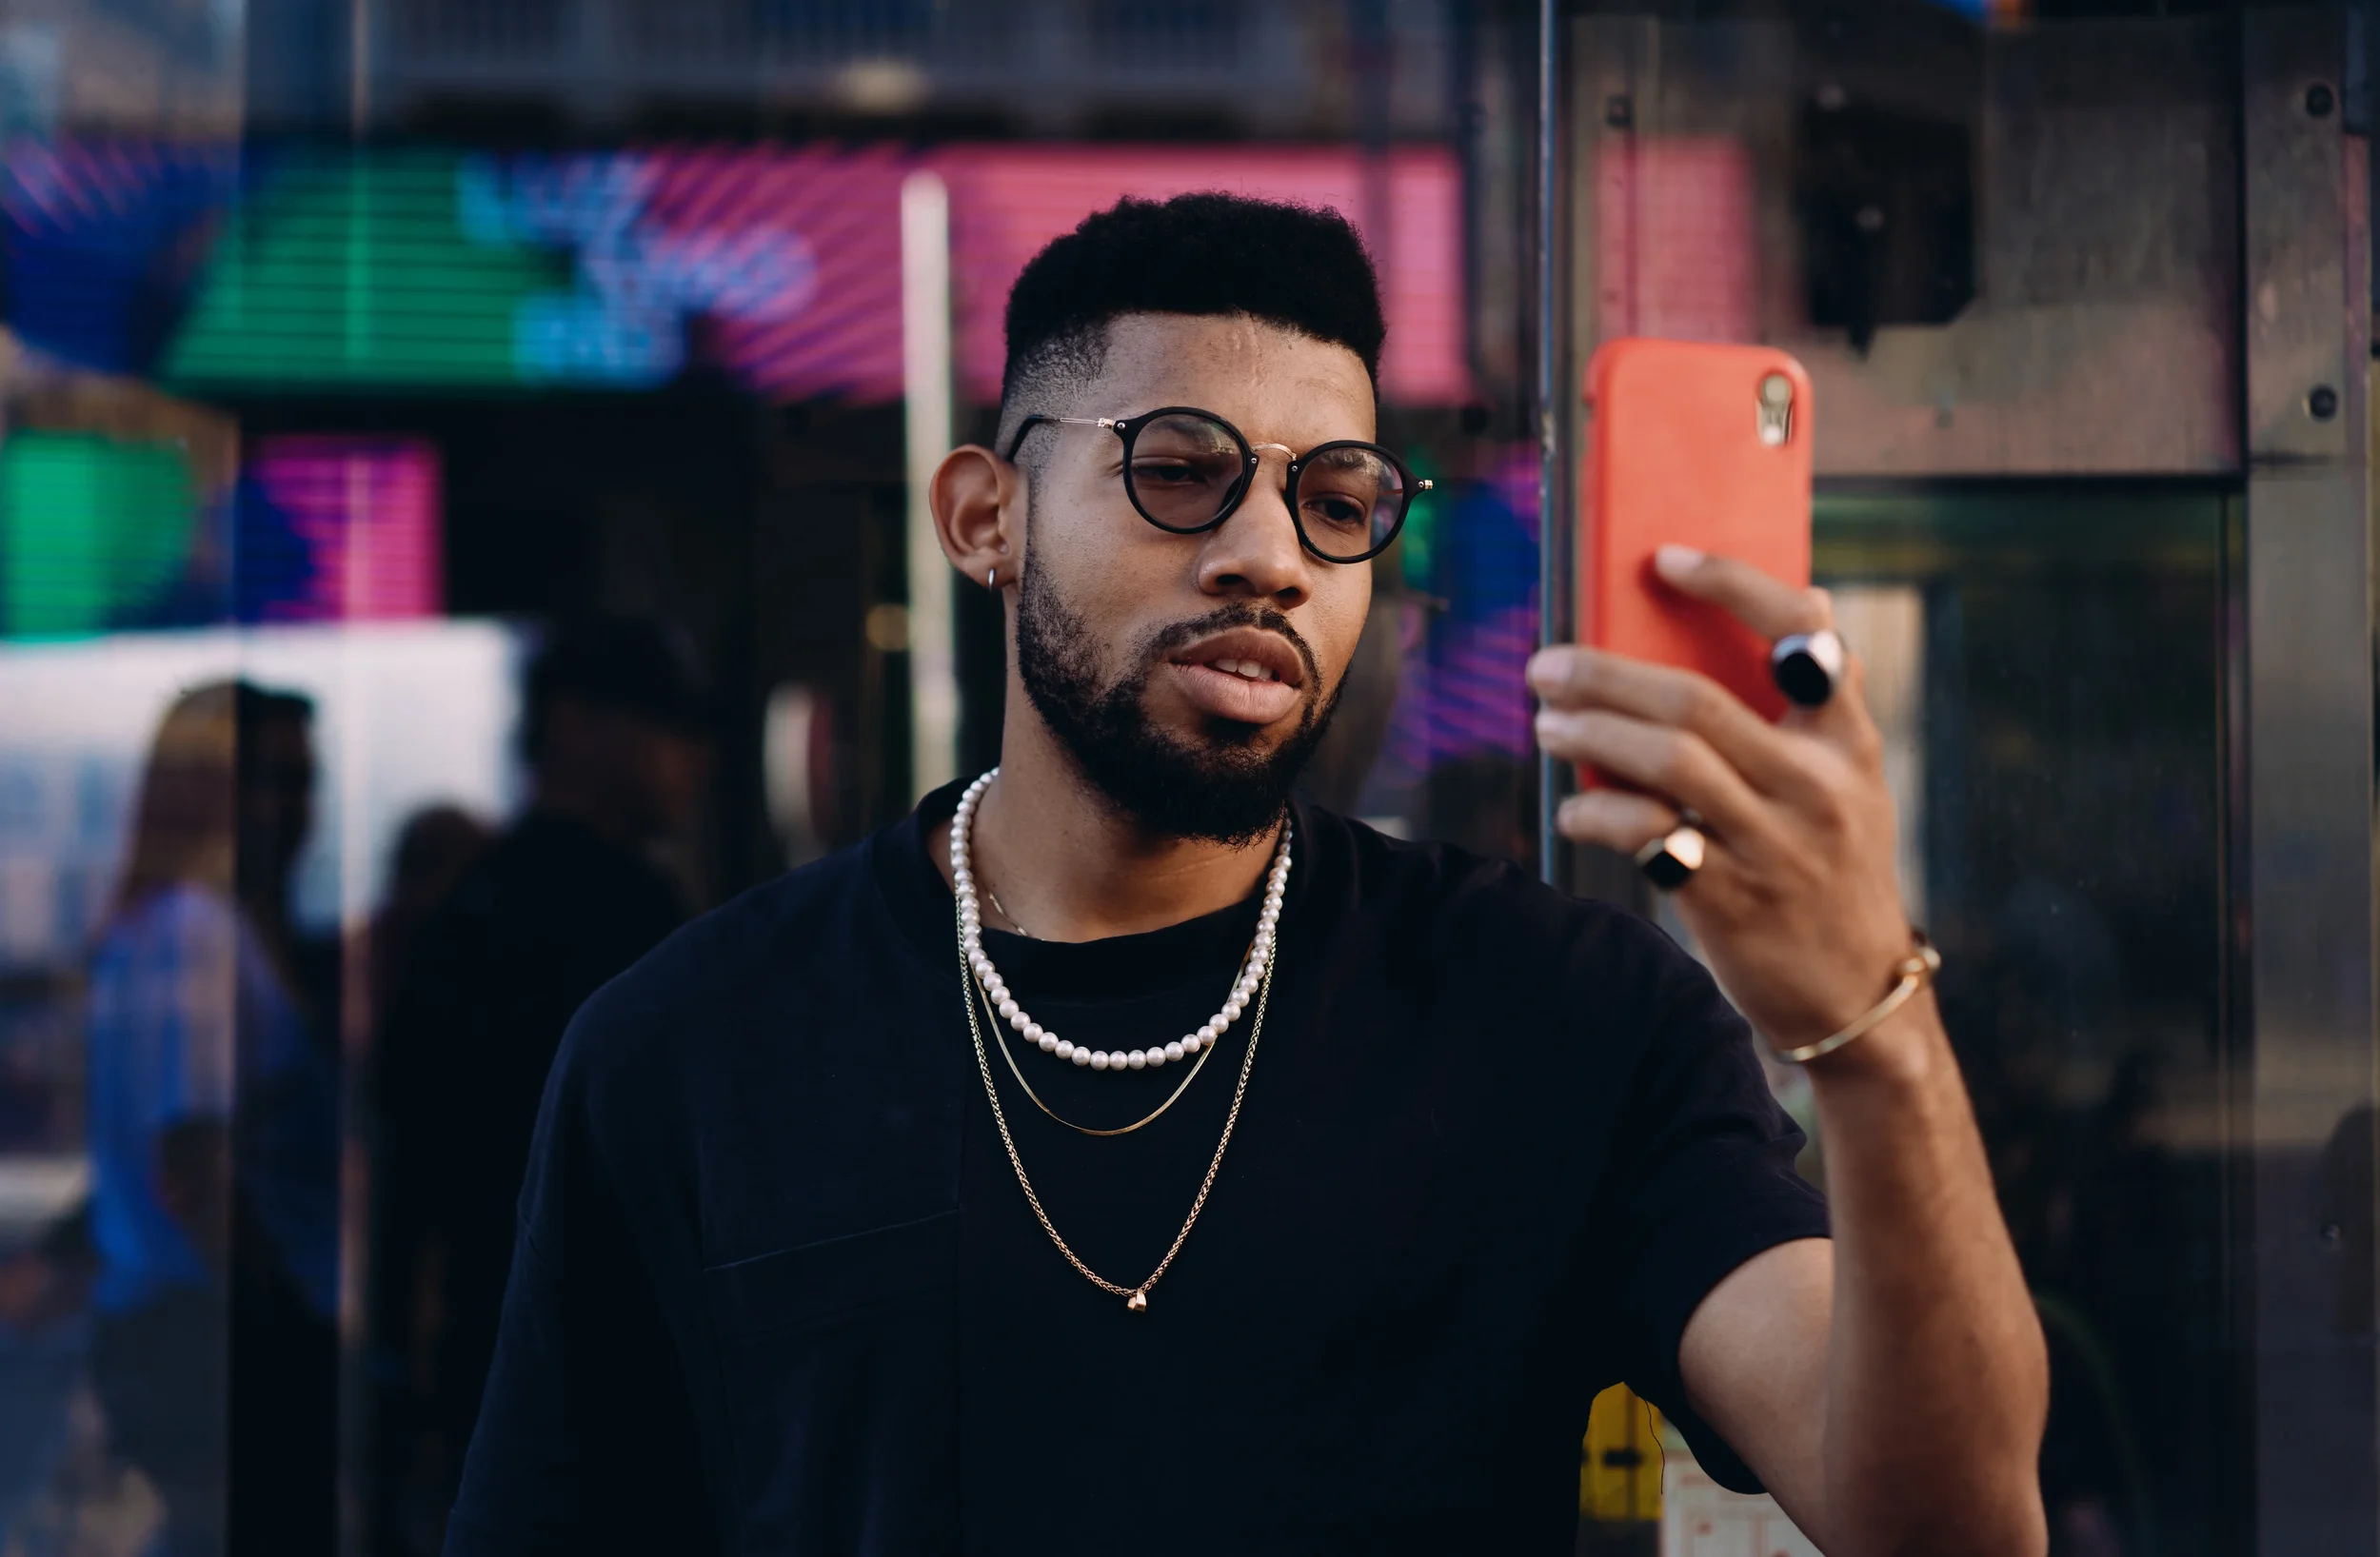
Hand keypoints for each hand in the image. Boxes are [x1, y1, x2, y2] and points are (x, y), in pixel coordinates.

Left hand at [1528, 545, 1917, 1054]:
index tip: (1667, 559)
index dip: (1732, 585)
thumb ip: (1808, 708)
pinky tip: (1575, 807)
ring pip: (1667, 763)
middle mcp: (1815, 785)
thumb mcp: (1848, 783)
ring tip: (1547, 722)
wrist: (1859, 994)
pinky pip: (1650, 838)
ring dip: (1591, 734)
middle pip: (1696, 702)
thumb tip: (1763, 609)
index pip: (1803, 634)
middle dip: (1608, 674)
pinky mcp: (1733, 899)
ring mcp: (1774, 844)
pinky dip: (1600, 815)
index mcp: (1847, 741)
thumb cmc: (1832, 867)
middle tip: (1548, 664)